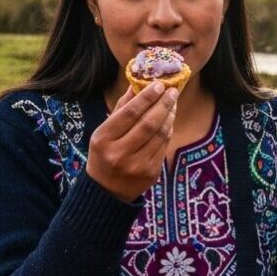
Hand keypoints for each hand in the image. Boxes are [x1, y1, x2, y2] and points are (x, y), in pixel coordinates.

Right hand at [85, 82, 177, 200]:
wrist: (107, 191)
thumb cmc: (104, 154)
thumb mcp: (104, 132)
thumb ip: (121, 109)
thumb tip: (137, 84)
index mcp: (104, 139)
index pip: (130, 113)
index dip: (147, 97)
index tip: (158, 84)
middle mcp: (119, 153)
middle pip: (148, 123)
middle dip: (163, 104)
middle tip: (172, 91)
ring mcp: (137, 165)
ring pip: (159, 135)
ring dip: (169, 116)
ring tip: (172, 103)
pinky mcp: (150, 173)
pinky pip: (163, 147)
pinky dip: (168, 131)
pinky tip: (169, 121)